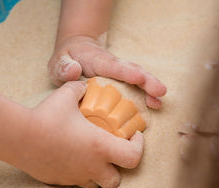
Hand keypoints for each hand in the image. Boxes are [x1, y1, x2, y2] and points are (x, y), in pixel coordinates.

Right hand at [23, 81, 143, 187]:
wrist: (19, 137)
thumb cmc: (46, 116)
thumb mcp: (66, 96)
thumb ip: (79, 89)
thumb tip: (84, 85)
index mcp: (100, 146)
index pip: (133, 157)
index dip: (139, 148)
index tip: (134, 136)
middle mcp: (91, 166)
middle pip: (116, 181)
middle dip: (118, 169)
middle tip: (113, 153)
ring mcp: (75, 177)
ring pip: (96, 185)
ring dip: (99, 174)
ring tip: (92, 158)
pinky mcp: (60, 182)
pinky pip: (75, 183)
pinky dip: (80, 175)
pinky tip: (71, 159)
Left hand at [48, 35, 166, 108]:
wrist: (75, 52)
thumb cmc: (66, 59)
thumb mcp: (58, 62)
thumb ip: (63, 66)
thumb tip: (74, 71)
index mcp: (98, 61)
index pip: (113, 66)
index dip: (125, 72)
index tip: (138, 77)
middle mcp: (113, 65)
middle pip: (132, 71)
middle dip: (147, 81)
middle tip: (160, 92)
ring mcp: (120, 73)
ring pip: (138, 78)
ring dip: (150, 89)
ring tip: (159, 102)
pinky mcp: (122, 81)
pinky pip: (136, 87)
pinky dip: (147, 95)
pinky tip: (155, 105)